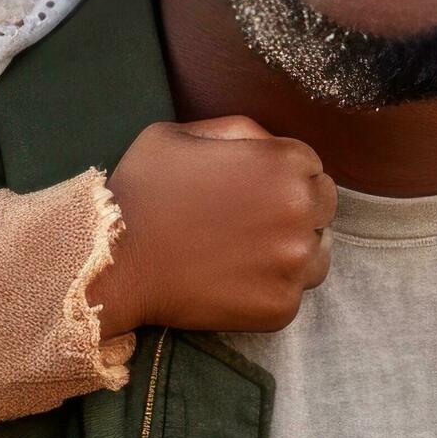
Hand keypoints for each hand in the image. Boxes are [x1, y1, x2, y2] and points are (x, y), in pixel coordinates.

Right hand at [91, 117, 334, 334]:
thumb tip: (271, 144)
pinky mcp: (281, 306)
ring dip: (293, 250)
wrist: (113, 261)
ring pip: (318, 253)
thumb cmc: (143, 190)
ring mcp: (293, 263)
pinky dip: (273, 287)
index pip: (311, 166)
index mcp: (283, 162)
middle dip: (296, 210)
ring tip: (249, 253)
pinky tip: (238, 279)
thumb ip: (239, 131)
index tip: (253, 191)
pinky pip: (295, 293)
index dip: (282, 177)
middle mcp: (300, 210)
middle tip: (253, 223)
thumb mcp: (181, 134)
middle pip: (323, 207)